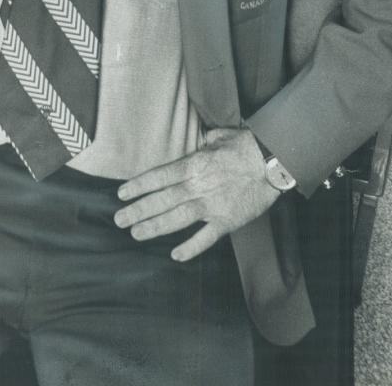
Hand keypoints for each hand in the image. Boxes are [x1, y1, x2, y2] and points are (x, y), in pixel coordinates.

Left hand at [114, 128, 280, 260]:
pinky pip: (206, 238)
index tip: (121, 194)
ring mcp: (211, 206)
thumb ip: (203, 141)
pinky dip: (191, 247)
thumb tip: (196, 139)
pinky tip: (176, 255)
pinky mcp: (227, 221)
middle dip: (138, 210)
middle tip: (119, 219)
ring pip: (177, 219)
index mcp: (193, 165)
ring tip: (136, 233)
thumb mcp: (219, 136)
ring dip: (155, 227)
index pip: (159, 177)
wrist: (272, 162)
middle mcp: (198, 187)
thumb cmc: (245, 146)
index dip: (138, 186)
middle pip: (162, 200)